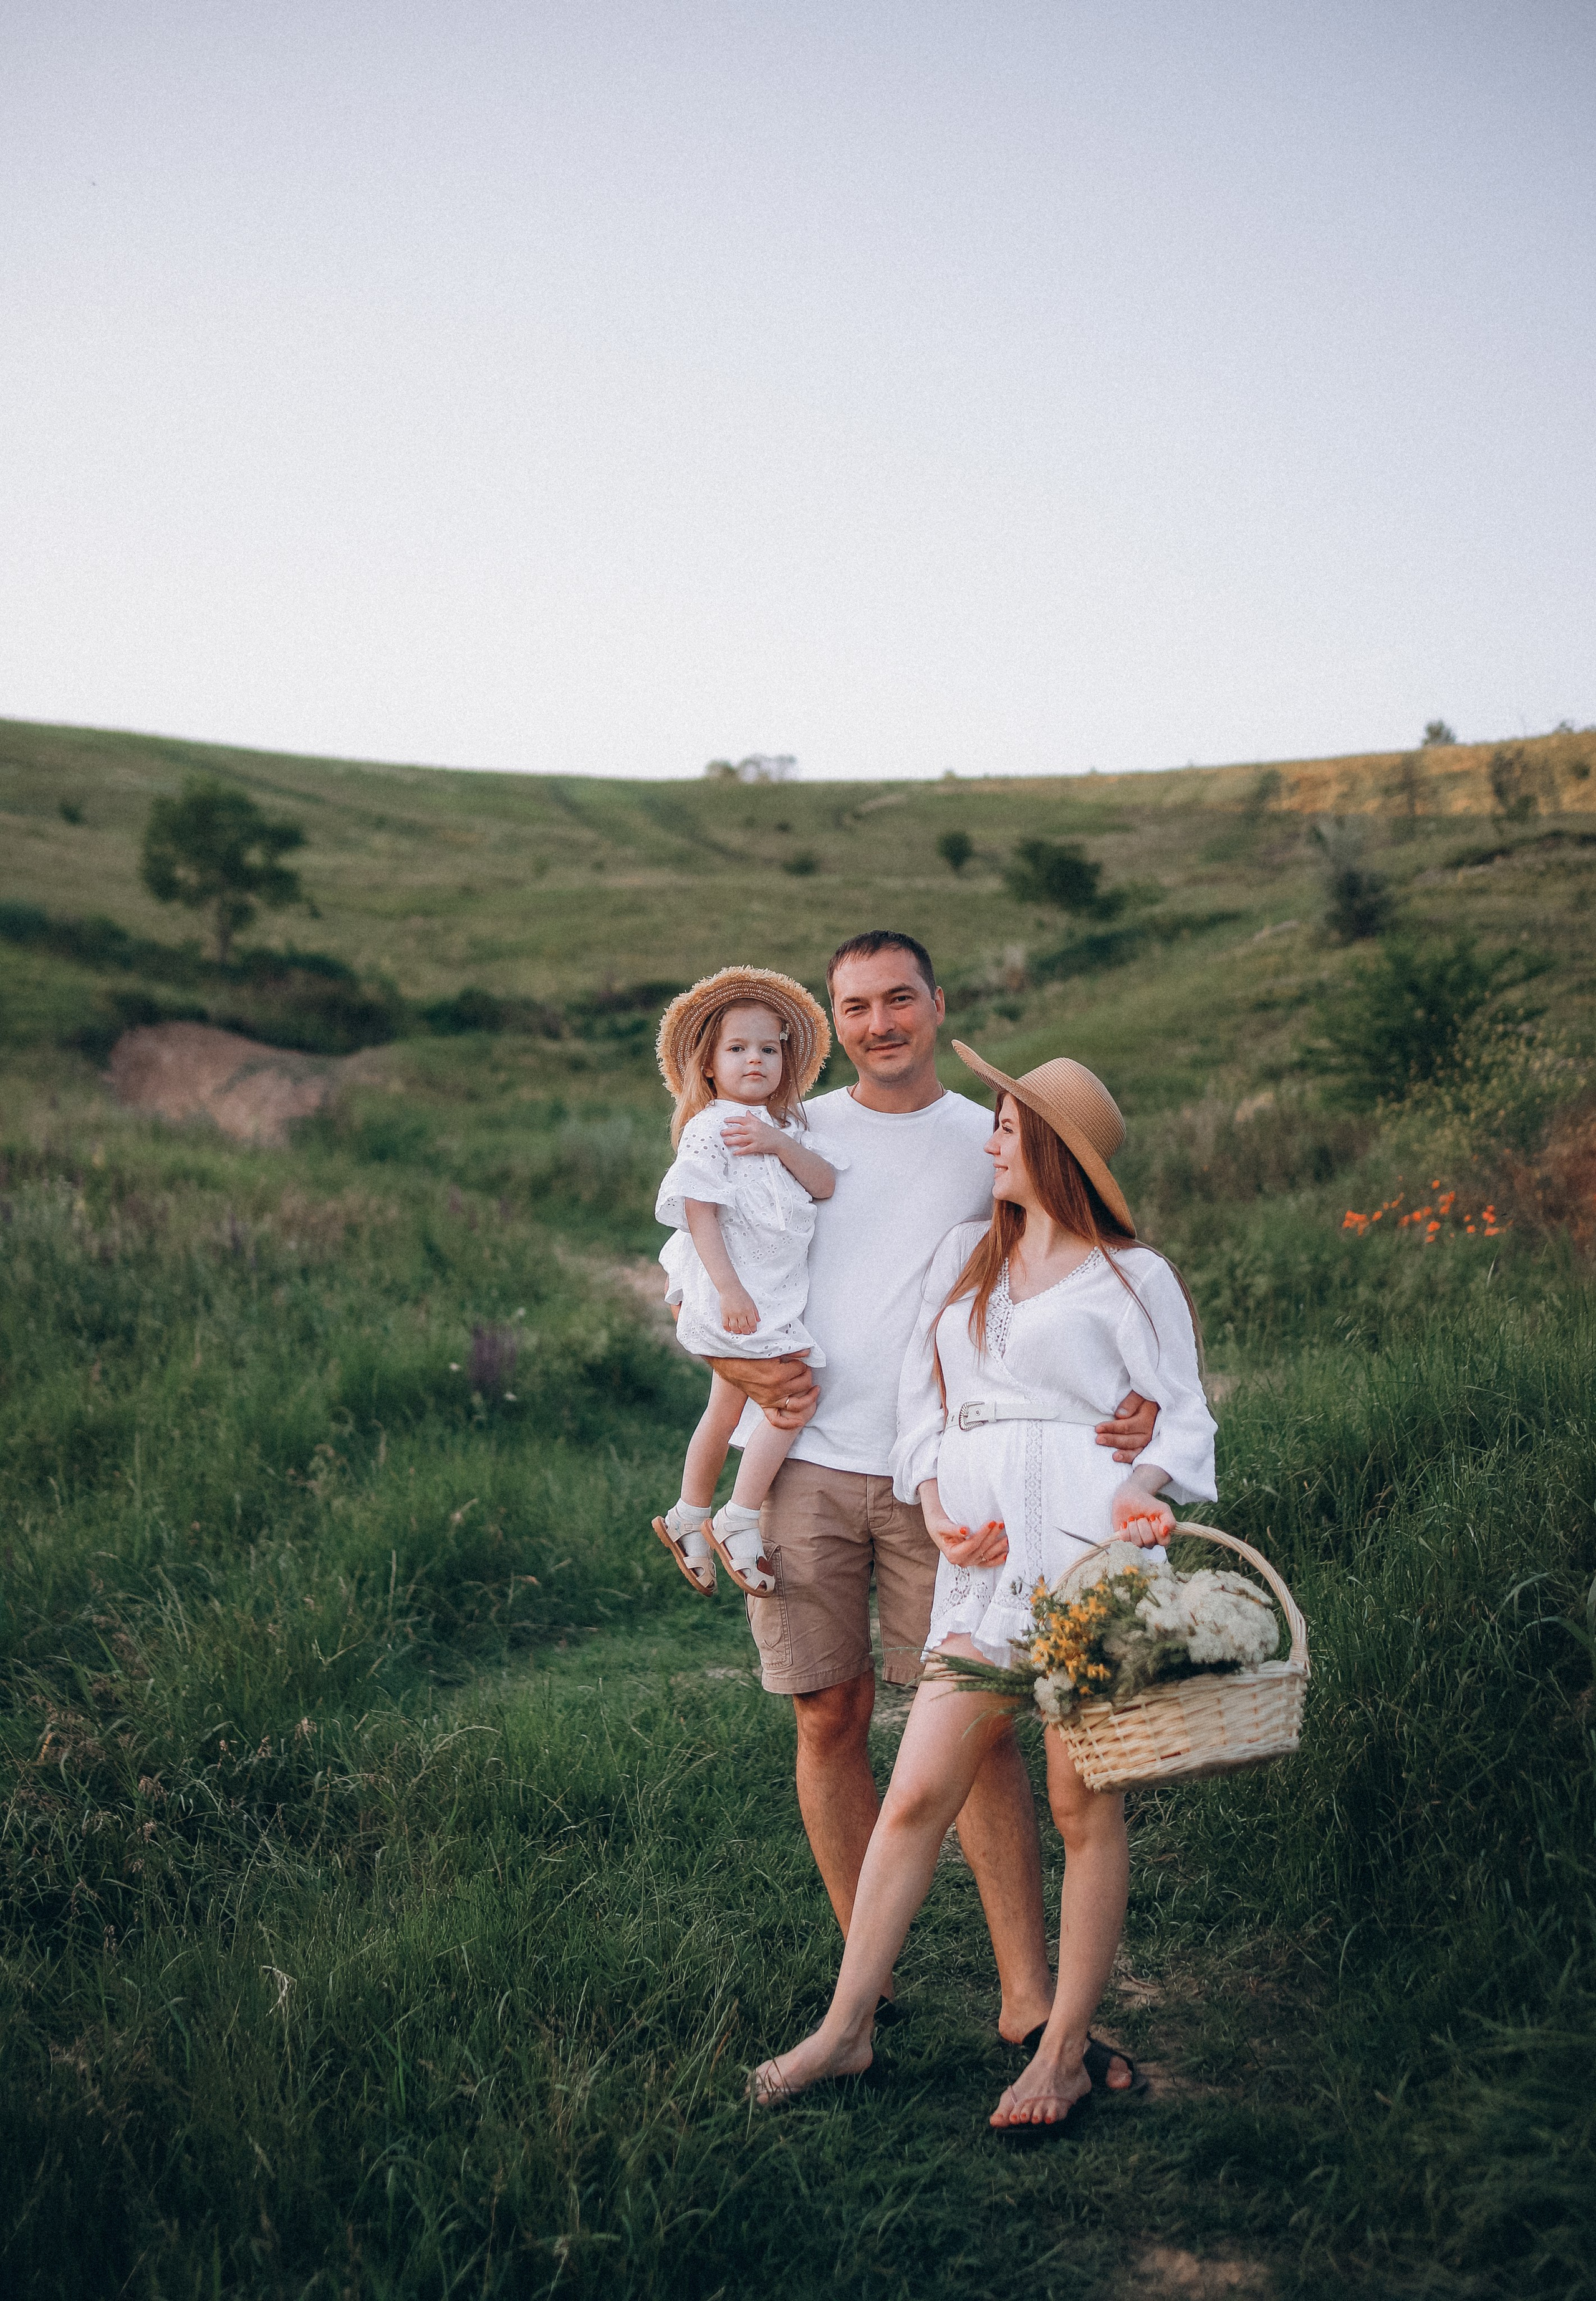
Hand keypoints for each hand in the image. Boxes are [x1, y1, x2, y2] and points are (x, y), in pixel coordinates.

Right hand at [703, 1353, 817, 1430]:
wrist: (730, 1363)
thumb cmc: (749, 1353)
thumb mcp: (770, 1349)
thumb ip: (791, 1350)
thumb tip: (808, 1351)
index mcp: (779, 1374)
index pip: (801, 1368)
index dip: (802, 1362)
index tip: (799, 1358)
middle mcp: (777, 1390)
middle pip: (804, 1384)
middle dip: (807, 1374)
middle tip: (804, 1367)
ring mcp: (771, 1399)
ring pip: (798, 1404)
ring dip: (809, 1397)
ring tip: (815, 1389)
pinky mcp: (764, 1404)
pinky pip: (777, 1420)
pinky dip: (789, 1423)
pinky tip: (800, 1421)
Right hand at [718, 1284, 759, 1335]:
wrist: (730, 1288)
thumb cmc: (741, 1293)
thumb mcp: (751, 1302)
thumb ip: (755, 1312)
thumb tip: (758, 1320)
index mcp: (748, 1310)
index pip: (752, 1323)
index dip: (753, 1329)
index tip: (753, 1331)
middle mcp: (741, 1313)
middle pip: (744, 1327)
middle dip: (746, 1332)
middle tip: (746, 1333)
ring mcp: (732, 1314)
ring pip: (735, 1328)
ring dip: (737, 1332)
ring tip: (739, 1331)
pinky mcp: (724, 1313)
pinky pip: (725, 1324)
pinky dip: (728, 1329)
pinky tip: (730, 1329)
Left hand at [721, 1109, 786, 1158]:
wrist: (779, 1141)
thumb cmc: (770, 1132)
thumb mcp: (761, 1123)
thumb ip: (753, 1118)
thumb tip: (746, 1112)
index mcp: (754, 1123)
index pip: (740, 1119)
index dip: (732, 1119)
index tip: (725, 1120)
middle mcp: (753, 1130)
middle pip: (738, 1129)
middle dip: (728, 1131)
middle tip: (721, 1133)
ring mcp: (755, 1138)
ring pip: (740, 1139)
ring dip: (732, 1141)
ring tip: (725, 1142)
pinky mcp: (757, 1146)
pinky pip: (747, 1149)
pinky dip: (740, 1151)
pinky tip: (734, 1152)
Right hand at [920, 1485, 1008, 1566]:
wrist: (940, 1530)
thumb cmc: (940, 1527)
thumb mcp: (943, 1526)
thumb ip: (952, 1529)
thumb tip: (965, 1530)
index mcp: (953, 1555)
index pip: (972, 1544)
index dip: (982, 1534)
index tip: (990, 1522)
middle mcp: (963, 1561)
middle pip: (981, 1548)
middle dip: (992, 1536)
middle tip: (999, 1523)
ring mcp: (971, 1562)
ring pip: (987, 1555)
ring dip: (998, 1547)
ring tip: (1006, 1536)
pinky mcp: (976, 1561)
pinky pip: (988, 1562)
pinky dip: (998, 1559)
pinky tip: (1006, 1554)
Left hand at [1095, 1388, 1156, 1463]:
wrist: (1156, 1403)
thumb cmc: (1144, 1398)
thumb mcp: (1139, 1394)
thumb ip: (1131, 1402)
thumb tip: (1119, 1415)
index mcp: (1146, 1418)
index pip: (1127, 1426)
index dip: (1112, 1428)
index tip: (1098, 1428)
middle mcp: (1149, 1431)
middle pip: (1130, 1439)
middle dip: (1113, 1440)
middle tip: (1098, 1439)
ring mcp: (1148, 1439)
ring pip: (1134, 1448)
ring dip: (1123, 1452)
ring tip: (1112, 1456)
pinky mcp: (1146, 1444)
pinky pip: (1139, 1454)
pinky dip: (1130, 1457)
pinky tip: (1119, 1459)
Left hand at [1110, 1481, 1173, 1546]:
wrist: (1129, 1497)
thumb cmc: (1147, 1503)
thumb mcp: (1162, 1508)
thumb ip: (1169, 1520)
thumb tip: (1165, 1531)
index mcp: (1161, 1535)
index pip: (1163, 1541)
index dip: (1156, 1528)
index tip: (1153, 1516)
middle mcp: (1150, 1541)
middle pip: (1149, 1541)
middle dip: (1144, 1524)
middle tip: (1141, 1516)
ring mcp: (1137, 1542)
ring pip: (1137, 1542)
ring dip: (1134, 1526)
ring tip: (1133, 1518)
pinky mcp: (1125, 1540)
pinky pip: (1125, 1541)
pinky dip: (1124, 1529)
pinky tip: (1125, 1523)